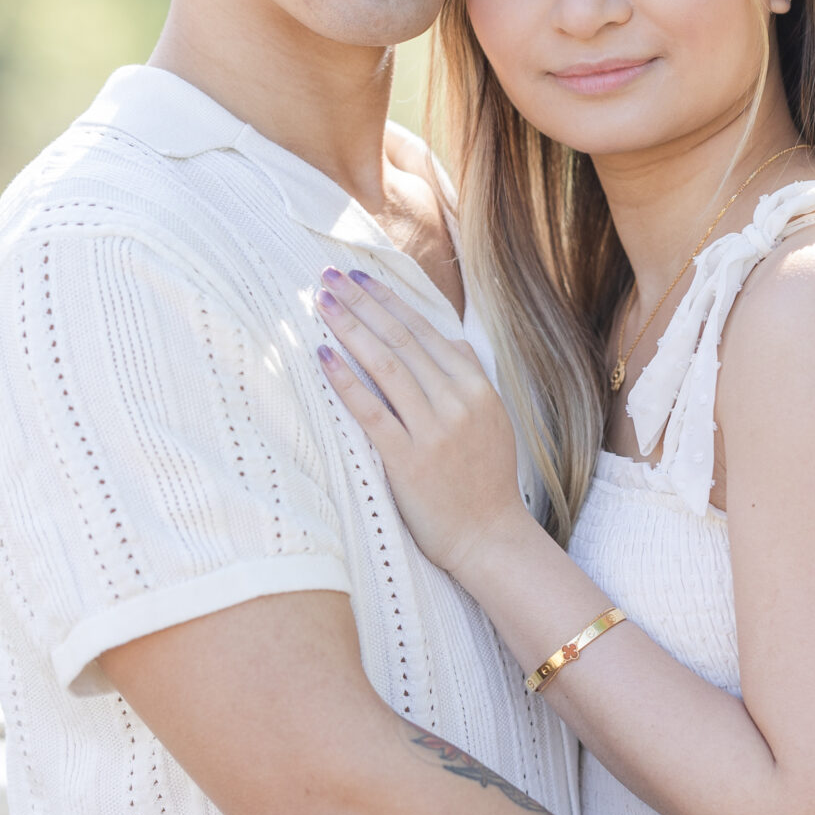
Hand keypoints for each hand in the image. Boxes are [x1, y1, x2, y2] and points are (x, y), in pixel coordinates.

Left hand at [315, 268, 533, 573]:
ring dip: (351, 328)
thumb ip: (471, 376)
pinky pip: (371, 412)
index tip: (359, 278)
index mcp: (476, 387)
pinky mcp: (408, 461)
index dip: (388, 301)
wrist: (489, 537)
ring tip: (321, 303)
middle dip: (362, 304)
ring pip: (386, 366)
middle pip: (400, 340)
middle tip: (328, 277)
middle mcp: (456, 402)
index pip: (424, 331)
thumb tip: (451, 338)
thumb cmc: (485, 479)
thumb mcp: (493, 419)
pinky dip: (346, 381)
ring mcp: (433, 431)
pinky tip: (323, 356)